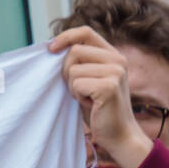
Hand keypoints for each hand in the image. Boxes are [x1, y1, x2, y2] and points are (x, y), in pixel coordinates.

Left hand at [48, 26, 152, 167]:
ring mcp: (115, 72)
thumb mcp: (89, 80)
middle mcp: (117, 59)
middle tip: (78, 89)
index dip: (66, 37)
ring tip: (86, 98)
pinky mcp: (109, 86)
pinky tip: (90, 104)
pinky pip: (76, 84)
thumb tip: (52, 49)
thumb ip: (80, 64)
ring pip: (73, 70)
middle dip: (67, 72)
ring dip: (72, 87)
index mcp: (113, 55)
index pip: (86, 33)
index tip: (50, 48)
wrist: (118, 135)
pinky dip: (77, 96)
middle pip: (74, 52)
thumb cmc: (99, 109)